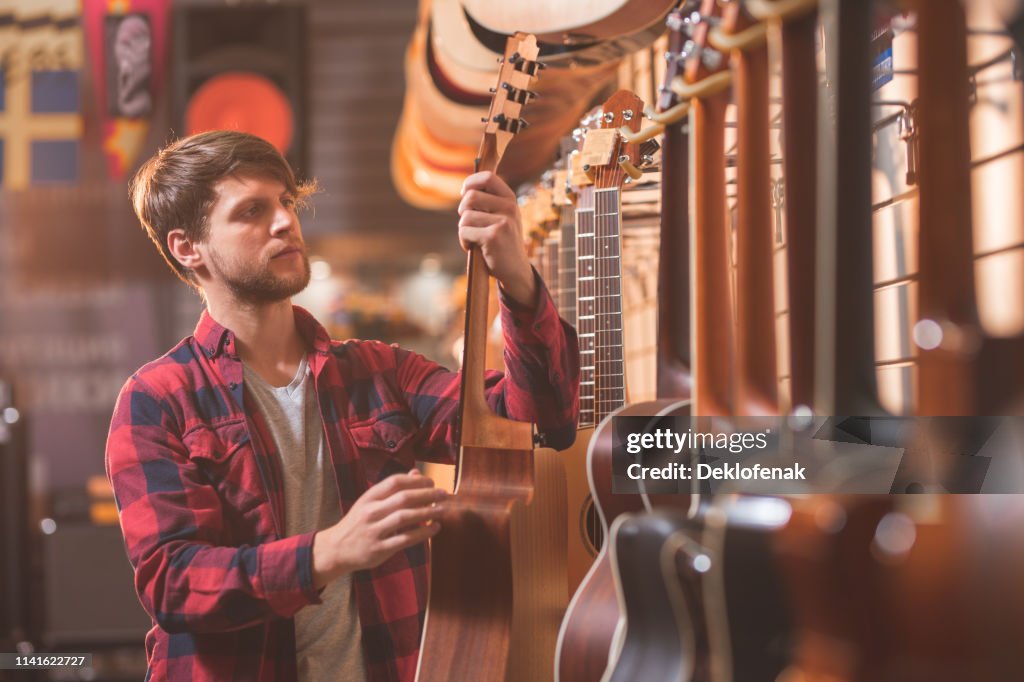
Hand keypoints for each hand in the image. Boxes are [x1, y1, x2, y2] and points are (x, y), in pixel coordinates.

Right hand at [312, 470, 446, 586]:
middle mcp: (370, 512)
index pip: (395, 482)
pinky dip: (422, 533)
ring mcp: (374, 531)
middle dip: (427, 495)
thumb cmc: (358, 522)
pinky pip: (405, 539)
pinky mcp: (379, 549)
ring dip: (427, 512)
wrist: (336, 549)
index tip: (431, 482)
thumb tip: (417, 473)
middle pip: (403, 498)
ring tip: (443, 510)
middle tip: (444, 494)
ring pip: (405, 517)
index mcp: (369, 497)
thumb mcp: (370, 502)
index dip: (416, 480)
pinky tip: (435, 528)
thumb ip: (392, 489)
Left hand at [458, 171, 537, 306]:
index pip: (488, 177)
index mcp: (510, 199)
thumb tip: (466, 188)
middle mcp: (509, 208)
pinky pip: (464, 232)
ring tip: (474, 238)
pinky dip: (464, 241)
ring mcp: (503, 222)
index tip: (464, 193)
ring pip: (465, 217)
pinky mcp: (493, 236)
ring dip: (463, 229)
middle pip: (470, 197)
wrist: (515, 269)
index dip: (470, 182)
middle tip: (469, 223)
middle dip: (463, 211)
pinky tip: (474, 247)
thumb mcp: (502, 217)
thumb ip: (489, 202)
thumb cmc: (503, 241)